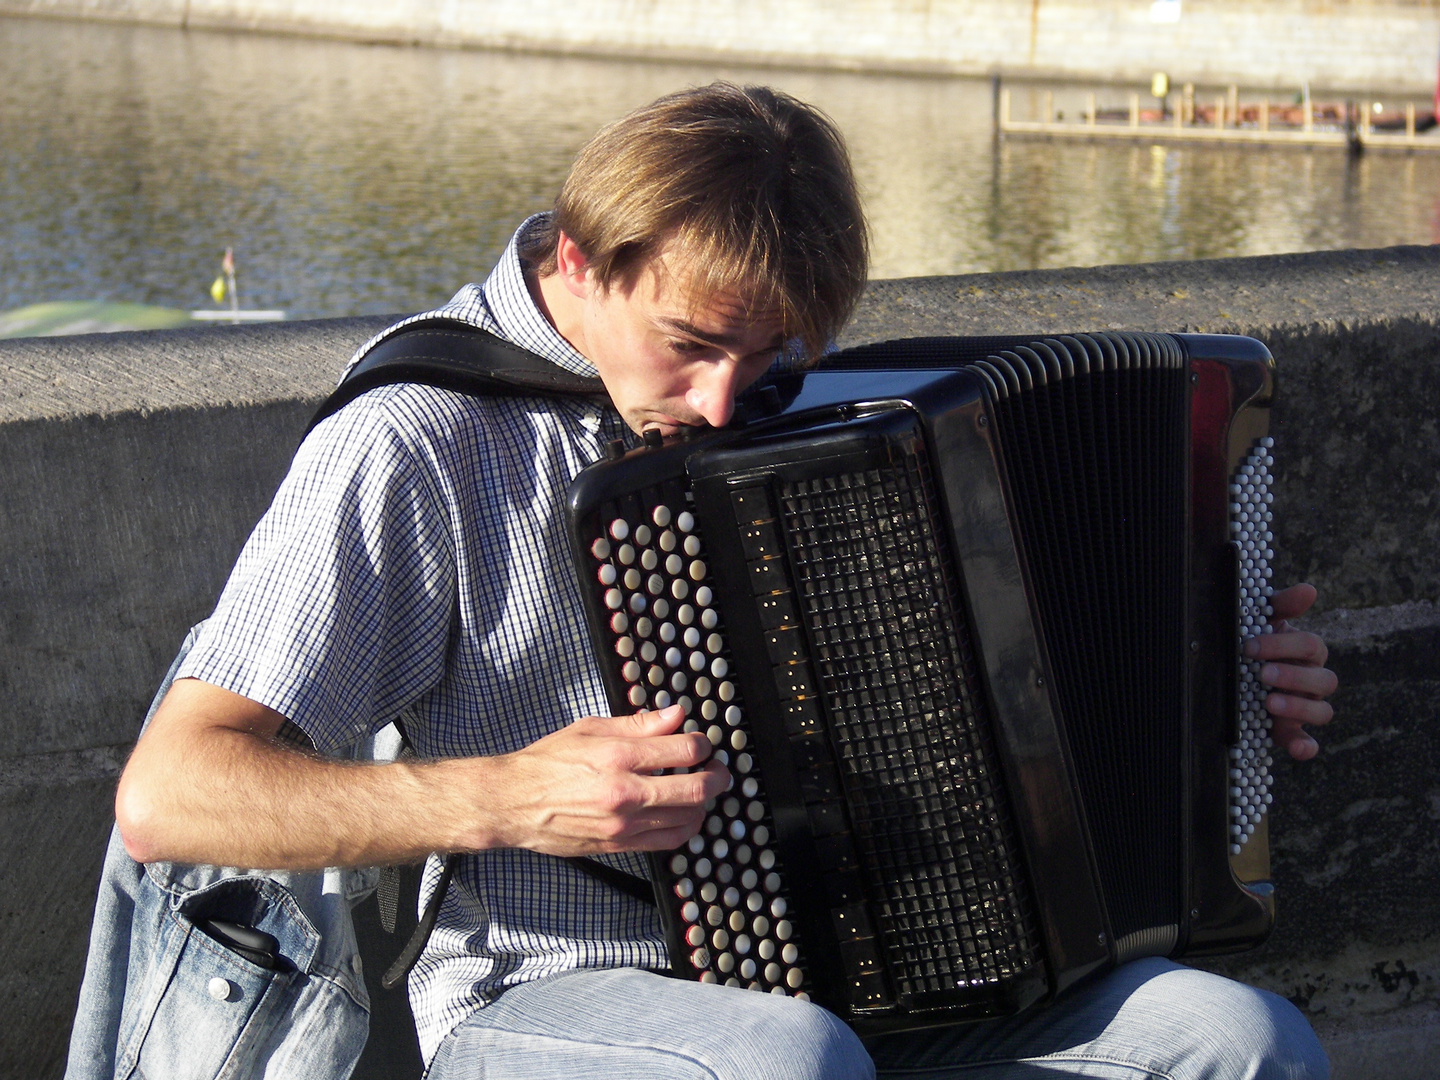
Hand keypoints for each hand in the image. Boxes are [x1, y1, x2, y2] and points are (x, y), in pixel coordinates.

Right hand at [487, 704, 729, 855]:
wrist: (514, 803)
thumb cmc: (548, 762)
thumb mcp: (590, 729)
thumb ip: (637, 724)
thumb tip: (675, 716)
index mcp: (618, 756)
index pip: (684, 750)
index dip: (702, 744)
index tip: (701, 743)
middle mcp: (625, 792)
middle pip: (696, 788)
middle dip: (717, 776)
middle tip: (719, 769)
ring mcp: (623, 824)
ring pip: (687, 818)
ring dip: (703, 803)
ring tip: (701, 791)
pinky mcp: (619, 846)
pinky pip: (668, 842)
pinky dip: (686, 828)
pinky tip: (685, 815)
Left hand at [1244, 583, 1336, 760]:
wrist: (1237, 673)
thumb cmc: (1256, 641)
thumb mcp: (1263, 621)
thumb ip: (1281, 605)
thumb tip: (1309, 590)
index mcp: (1308, 652)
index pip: (1311, 646)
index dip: (1283, 646)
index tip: (1250, 646)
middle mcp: (1312, 680)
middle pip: (1323, 680)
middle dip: (1293, 676)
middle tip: (1262, 674)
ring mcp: (1305, 707)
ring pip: (1323, 711)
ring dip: (1298, 708)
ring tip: (1268, 702)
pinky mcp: (1291, 731)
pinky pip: (1309, 743)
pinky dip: (1307, 747)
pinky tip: (1298, 749)